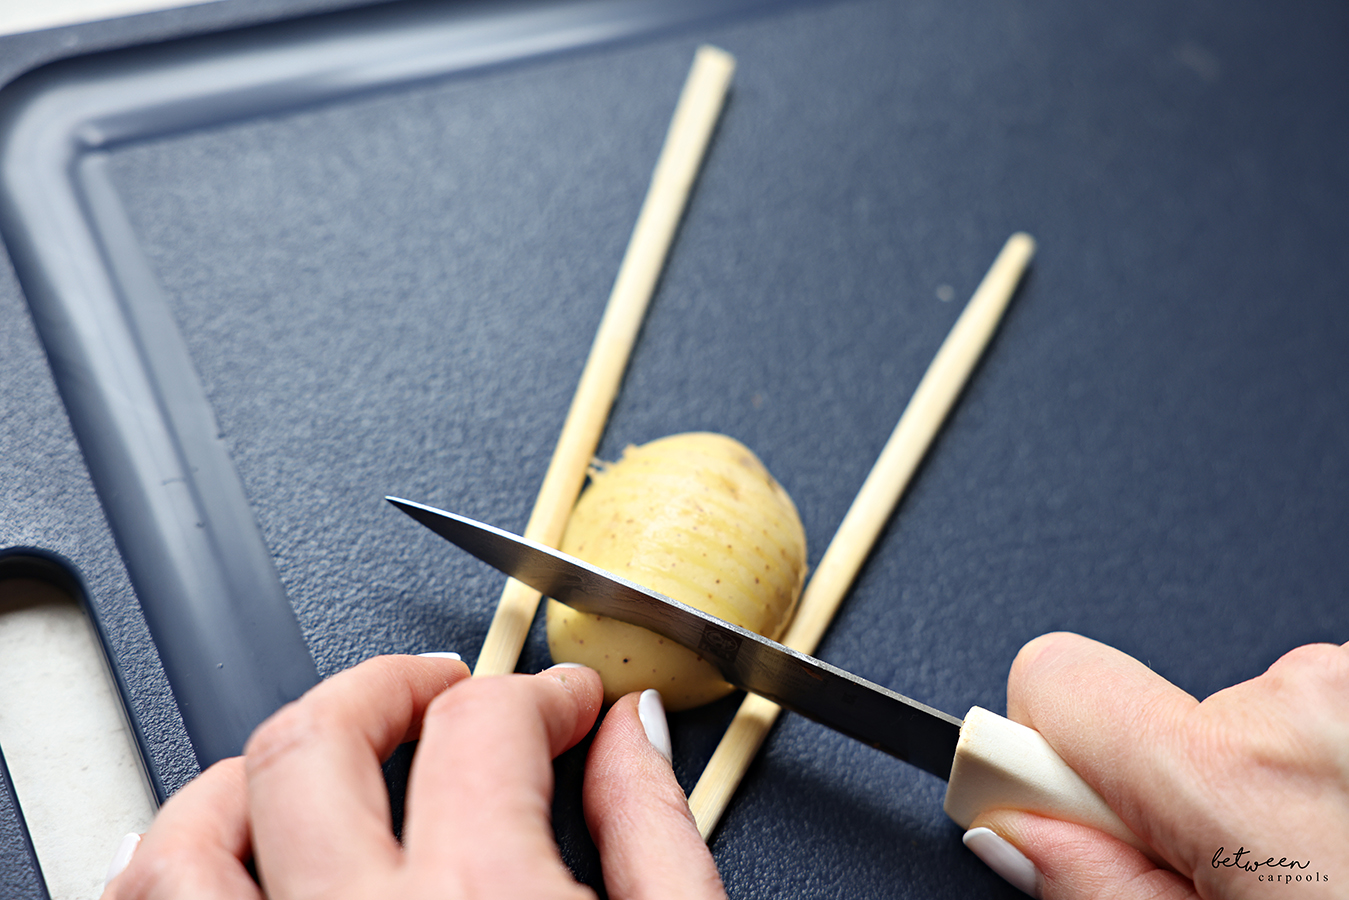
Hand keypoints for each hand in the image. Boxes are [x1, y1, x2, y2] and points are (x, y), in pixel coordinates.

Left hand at [101, 655, 724, 899]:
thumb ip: (658, 834)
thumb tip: (637, 734)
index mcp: (485, 898)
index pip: (489, 722)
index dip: (543, 688)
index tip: (567, 702)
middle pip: (325, 734)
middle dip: (392, 681)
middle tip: (448, 687)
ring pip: (191, 832)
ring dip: (251, 763)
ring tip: (318, 747)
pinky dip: (175, 859)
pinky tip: (229, 849)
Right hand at [963, 632, 1348, 898]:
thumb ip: (1096, 885)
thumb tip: (1013, 825)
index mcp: (1240, 774)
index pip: (1053, 678)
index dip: (1042, 755)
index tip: (1061, 808)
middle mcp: (1307, 700)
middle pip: (1146, 707)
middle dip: (1163, 782)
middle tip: (1225, 871)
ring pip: (1237, 715)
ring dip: (1252, 779)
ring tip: (1310, 861)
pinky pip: (1309, 713)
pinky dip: (1316, 767)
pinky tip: (1345, 832)